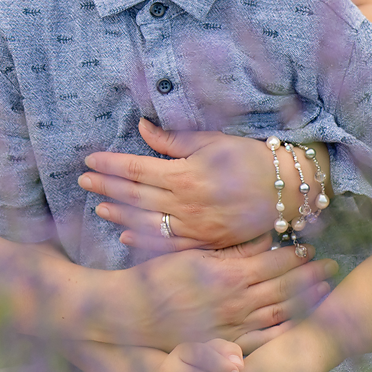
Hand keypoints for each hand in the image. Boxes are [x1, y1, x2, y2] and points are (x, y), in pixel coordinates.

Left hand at [78, 121, 283, 251]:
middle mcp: (186, 203)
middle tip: (83, 181)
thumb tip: (142, 127)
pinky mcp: (207, 242)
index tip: (89, 160)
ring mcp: (196, 226)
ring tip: (98, 207)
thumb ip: (173, 140)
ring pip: (147, 222)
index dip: (110, 165)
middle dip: (106, 187)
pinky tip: (127, 235)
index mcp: (186, 174)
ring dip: (119, 214)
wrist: (288, 190)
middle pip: (135, 196)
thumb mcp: (211, 141)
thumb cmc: (250, 158)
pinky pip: (169, 244)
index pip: (136, 169)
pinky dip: (145, 240)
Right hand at [131, 236, 335, 348]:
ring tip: (324, 291)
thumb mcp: (195, 254)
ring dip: (305, 301)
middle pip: (285, 288)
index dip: (297, 255)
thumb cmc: (160, 277)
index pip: (275, 263)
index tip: (312, 248)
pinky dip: (285, 330)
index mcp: (231, 276)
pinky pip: (264, 340)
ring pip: (280, 313)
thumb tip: (265, 239)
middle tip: (331, 267)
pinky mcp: (227, 344)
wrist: (135, 312)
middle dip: (311, 276)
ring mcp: (235, 326)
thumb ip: (233, 250)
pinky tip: (298, 323)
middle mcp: (238, 303)